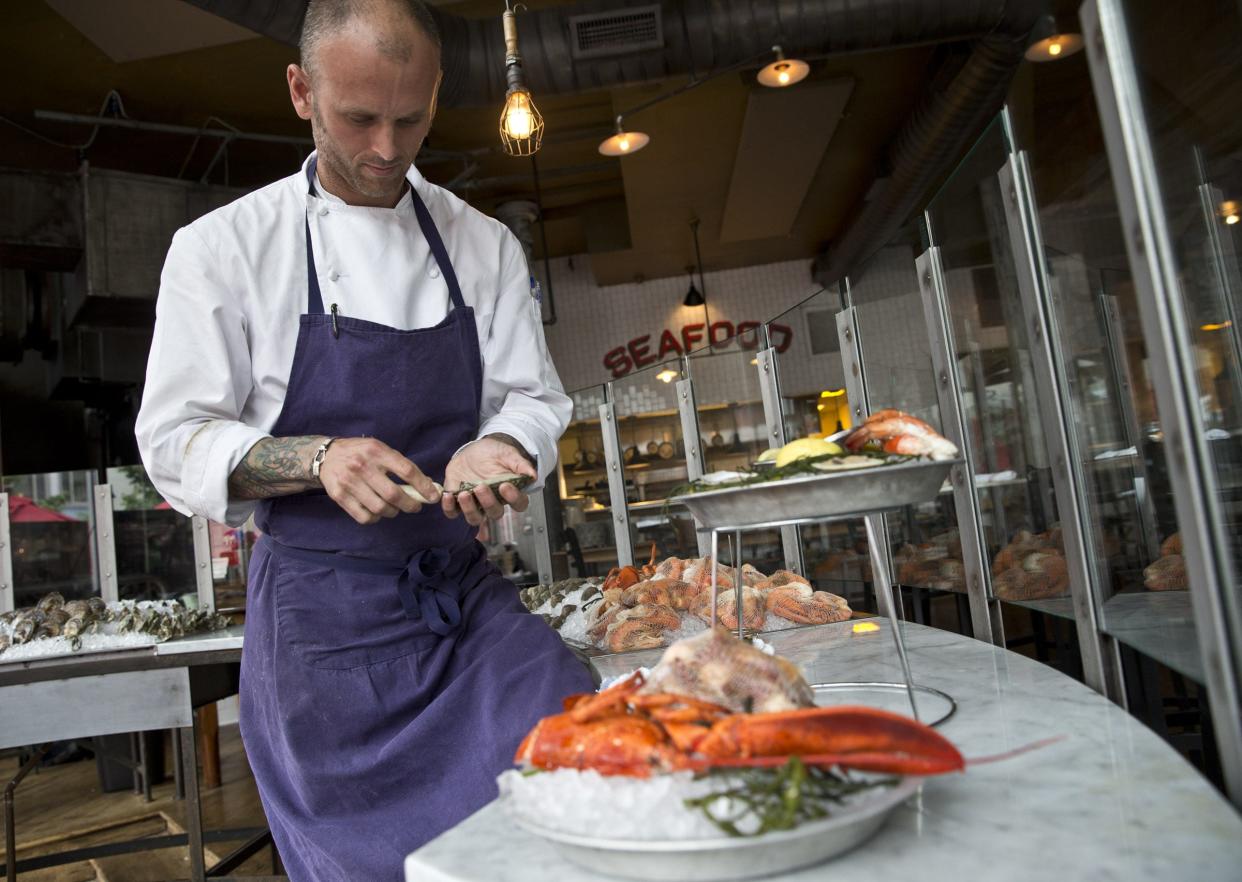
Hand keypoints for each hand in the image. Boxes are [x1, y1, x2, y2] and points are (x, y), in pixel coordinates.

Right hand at [318, 437, 441, 524]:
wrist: (326, 456)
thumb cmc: (360, 453)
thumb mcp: (380, 449)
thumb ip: (401, 465)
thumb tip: (426, 485)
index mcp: (377, 451)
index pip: (406, 471)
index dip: (423, 486)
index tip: (432, 496)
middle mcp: (362, 466)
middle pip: (393, 494)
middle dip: (410, 505)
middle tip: (415, 507)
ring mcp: (349, 482)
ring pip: (380, 508)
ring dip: (393, 512)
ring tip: (394, 508)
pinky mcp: (339, 496)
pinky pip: (364, 517)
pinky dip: (376, 518)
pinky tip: (377, 511)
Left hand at [441, 436, 536, 526]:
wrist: (473, 450)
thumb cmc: (493, 453)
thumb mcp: (507, 453)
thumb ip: (520, 463)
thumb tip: (533, 475)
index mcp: (509, 492)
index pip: (518, 504)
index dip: (513, 499)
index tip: (505, 486)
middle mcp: (493, 502)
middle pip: (495, 513)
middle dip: (488, 502)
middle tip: (481, 486)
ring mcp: (475, 504)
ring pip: (474, 518)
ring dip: (469, 509)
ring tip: (464, 494)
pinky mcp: (457, 501)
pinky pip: (453, 512)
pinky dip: (449, 508)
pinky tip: (448, 496)